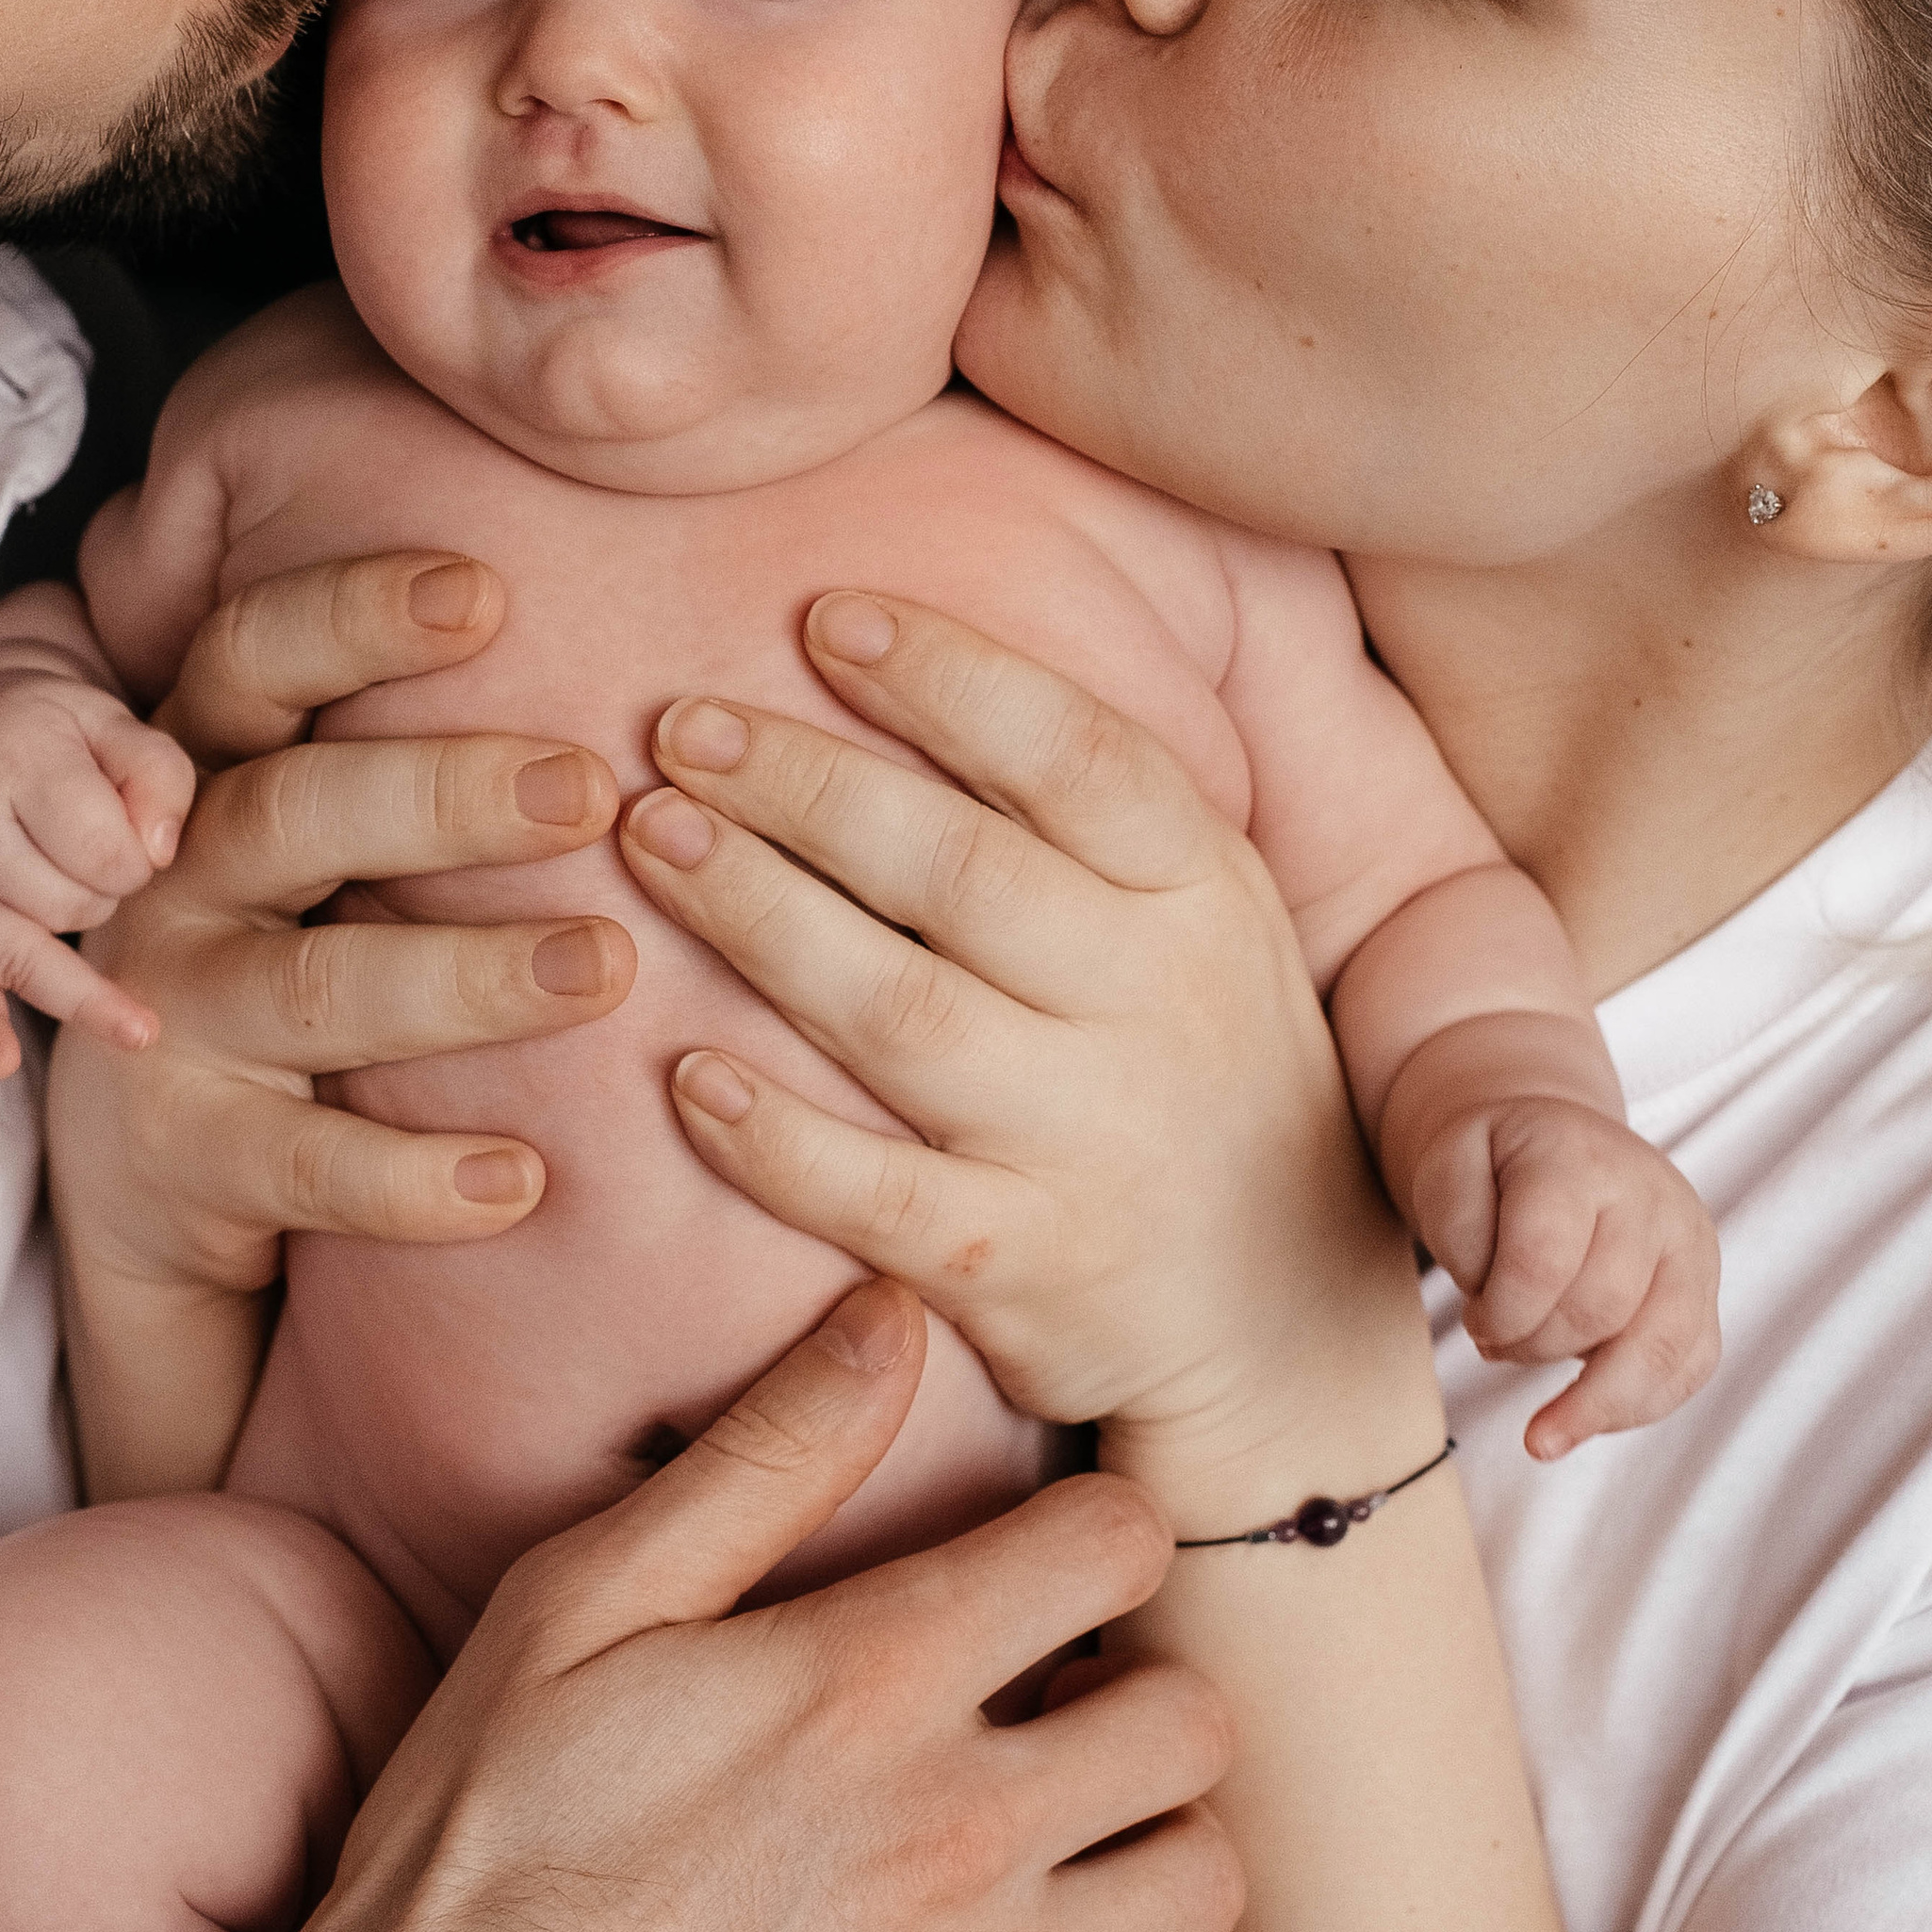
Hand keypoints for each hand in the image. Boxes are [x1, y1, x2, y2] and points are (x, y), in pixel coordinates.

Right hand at [0, 630, 191, 1080]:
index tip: (138, 845)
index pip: (102, 851)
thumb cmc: (49, 730)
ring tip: (140, 1028)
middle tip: (104, 868)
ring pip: (19, 955)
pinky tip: (0, 1063)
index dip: (139, 862)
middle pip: (64, 906)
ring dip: (78, 978)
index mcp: (14, 761)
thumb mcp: (111, 721)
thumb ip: (157, 773)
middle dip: (105, 902)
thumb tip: (160, 855)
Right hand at [46, 551, 637, 1493]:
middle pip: (295, 811)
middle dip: (444, 793)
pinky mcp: (184, 1155)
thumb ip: (427, 755)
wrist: (161, 1168)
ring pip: (319, 988)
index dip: (351, 616)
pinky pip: (306, 1165)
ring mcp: (168, 1016)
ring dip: (467, 979)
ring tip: (605, 967)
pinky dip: (414, 1177)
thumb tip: (648, 657)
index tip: (485, 591)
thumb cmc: (308, 948)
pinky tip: (523, 1177)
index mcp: (214, 771)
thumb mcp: (336, 844)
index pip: (253, 660)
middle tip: (592, 789)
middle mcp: (175, 878)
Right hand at [254, 1279, 1241, 1931]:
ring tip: (1061, 1819)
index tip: (1040, 1558)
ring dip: (1149, 1833)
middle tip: (1051, 1689)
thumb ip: (760, 1459)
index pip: (1114, 1547)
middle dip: (1136, 1677)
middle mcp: (957, 1832)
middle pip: (1190, 1718)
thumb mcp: (577, 1606)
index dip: (1093, 1530)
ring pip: (1200, 1881)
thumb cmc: (480, 1845)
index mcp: (868, 1682)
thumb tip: (889, 1317)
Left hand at [613, 594, 1432, 1524]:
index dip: (952, 677)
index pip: (1078, 757)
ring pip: (904, 1017)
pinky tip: (684, 1074)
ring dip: (761, 920)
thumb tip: (899, 643)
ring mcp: (1093, 1143)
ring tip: (651, 839)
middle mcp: (1158, 1007)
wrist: (1280, 1316)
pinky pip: (881, 1198)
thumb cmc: (1193, 1065)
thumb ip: (1085, 805)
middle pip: (963, 872)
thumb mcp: (1198, 915)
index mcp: (1202, 892)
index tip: (825, 615)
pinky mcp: (1027, 1267)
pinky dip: (778, 1140)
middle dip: (808, 786)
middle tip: (680, 728)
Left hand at [1405, 1094, 1720, 1460]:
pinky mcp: (1706, 1291)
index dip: (1499, 1312)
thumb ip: (1457, 1230)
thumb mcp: (1448, 1167)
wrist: (1559, 1142)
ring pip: (1661, 1351)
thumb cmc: (1498, 1166)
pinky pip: (1690, 1369)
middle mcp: (1653, 1197)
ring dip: (1589, 1401)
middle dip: (1534, 1347)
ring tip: (1542, 1426)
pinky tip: (1586, 1413)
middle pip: (1599, 1310)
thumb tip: (1497, 1313)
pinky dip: (1635, 1406)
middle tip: (1497, 1340)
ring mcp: (1691, 1245)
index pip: (1542, 1260)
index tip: (1474, 1321)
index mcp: (1581, 1158)